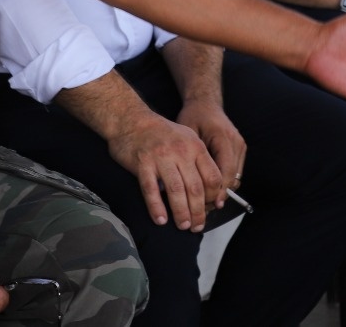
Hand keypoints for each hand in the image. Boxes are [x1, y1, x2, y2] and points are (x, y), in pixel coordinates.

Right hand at [105, 110, 224, 230]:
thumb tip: (211, 190)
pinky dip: (156, 207)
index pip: (212, 177)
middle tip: (197, 226)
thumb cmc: (161, 133)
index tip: (211, 209)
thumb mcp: (187, 138)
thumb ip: (199, 160)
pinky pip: (150, 190)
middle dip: (198, 211)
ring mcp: (161, 157)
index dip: (214, 197)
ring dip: (181, 212)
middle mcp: (180, 152)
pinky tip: (161, 219)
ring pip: (175, 191)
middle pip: (195, 188)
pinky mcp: (142, 164)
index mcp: (195, 147)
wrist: (131, 120)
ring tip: (183, 225)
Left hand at [176, 100, 246, 199]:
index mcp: (222, 136)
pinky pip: (235, 172)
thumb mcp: (186, 134)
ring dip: (223, 191)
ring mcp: (240, 145)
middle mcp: (235, 141)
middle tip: (205, 208)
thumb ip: (189, 156)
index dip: (218, 190)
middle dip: (219, 195)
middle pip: (232, 176)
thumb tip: (184, 183)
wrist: (206, 103)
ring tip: (206, 203)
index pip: (225, 169)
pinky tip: (211, 191)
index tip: (208, 204)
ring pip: (236, 177)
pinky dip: (225, 183)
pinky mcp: (240, 150)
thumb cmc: (194, 116)